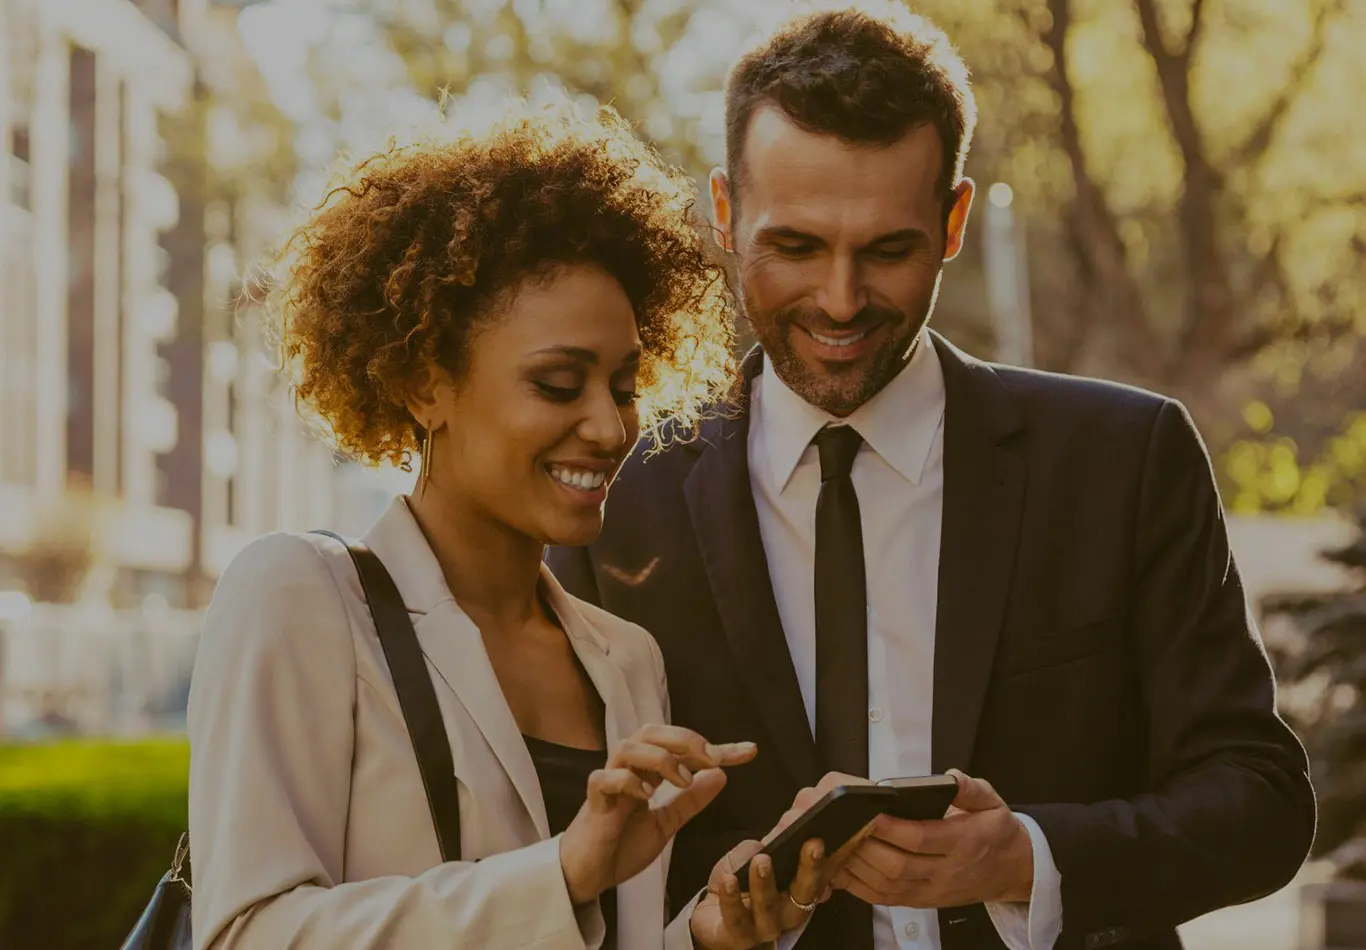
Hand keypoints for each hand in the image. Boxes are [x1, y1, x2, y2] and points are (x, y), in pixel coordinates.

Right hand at [558, 725, 756, 904]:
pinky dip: (627, 780)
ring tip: (683, 780)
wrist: (587, 876)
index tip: (749, 751)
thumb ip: (690, 801)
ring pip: (629, 747)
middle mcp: (628, 770)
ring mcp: (609, 783)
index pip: (682, 748)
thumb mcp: (666, 824)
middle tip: (713, 758)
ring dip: (661, 758)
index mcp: (647, 773)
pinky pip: (604, 778)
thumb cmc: (620, 845)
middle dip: (686, 740)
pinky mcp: (593, 802)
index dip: (716, 747)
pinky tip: (646, 794)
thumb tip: (722, 776)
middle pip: (651, 733)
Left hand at [689, 837, 833, 948]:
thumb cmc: (740, 880)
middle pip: (805, 893)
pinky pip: (737, 920)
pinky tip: (729, 879)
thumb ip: (773, 839)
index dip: (833, 855)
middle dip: (810, 869)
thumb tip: (790, 823)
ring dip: (765, 883)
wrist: (710, 916)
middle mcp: (788, 910)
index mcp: (798, 889)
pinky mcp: (739, 936)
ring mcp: (766, 926)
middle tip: (813, 845)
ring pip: (769, 907)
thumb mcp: (755, 852)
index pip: (822, 871)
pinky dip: (732, 898)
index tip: (833, 836)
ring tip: (761, 860)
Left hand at [831, 769, 1034, 907]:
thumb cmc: (997, 833)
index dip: (892, 828)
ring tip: (838, 844)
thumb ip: (971, 789)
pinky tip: (845, 868)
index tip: (869, 812)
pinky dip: (861, 887)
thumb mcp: (993, 803)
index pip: (922, 838)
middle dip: (867, 847)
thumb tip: (950, 777)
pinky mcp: (923, 901)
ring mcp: (933, 890)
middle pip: (900, 865)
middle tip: (843, 826)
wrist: (1014, 870)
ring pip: (889, 886)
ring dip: (859, 867)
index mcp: (964, 843)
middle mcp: (947, 871)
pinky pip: (887, 899)